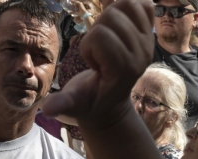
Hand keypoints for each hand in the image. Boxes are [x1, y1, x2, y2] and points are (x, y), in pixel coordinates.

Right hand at [42, 0, 153, 129]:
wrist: (110, 102)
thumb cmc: (88, 101)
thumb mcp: (74, 104)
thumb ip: (63, 103)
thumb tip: (48, 108)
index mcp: (123, 70)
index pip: (101, 35)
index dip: (88, 46)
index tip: (93, 65)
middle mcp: (141, 55)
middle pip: (113, 15)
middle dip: (98, 30)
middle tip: (99, 52)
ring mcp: (149, 43)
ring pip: (127, 3)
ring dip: (111, 15)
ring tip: (107, 39)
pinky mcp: (150, 33)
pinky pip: (144, 3)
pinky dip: (126, 5)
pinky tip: (116, 22)